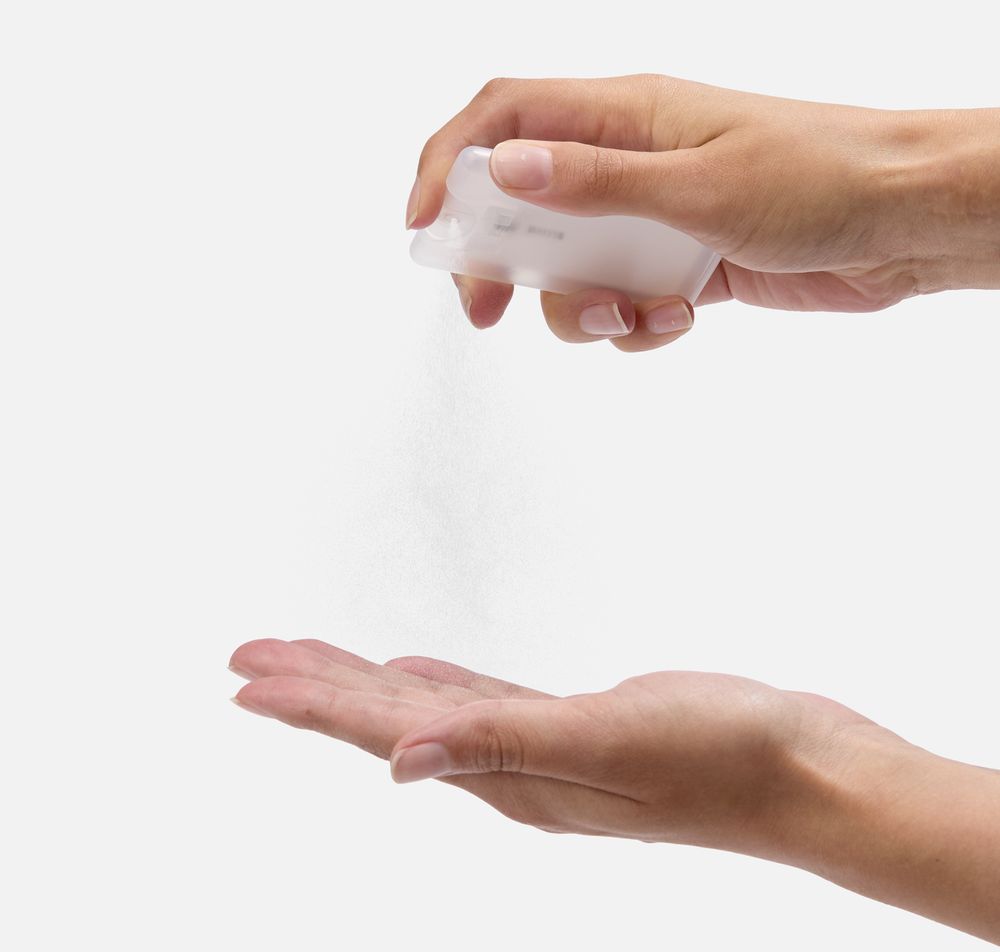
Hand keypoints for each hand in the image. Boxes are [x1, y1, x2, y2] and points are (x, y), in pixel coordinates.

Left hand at [229, 639, 999, 941]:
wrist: (805, 769)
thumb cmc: (721, 759)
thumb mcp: (609, 746)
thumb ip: (501, 745)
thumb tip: (394, 765)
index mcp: (506, 775)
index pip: (381, 729)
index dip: (307, 702)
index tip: (241, 675)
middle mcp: (509, 767)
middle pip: (386, 717)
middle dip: (313, 686)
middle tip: (245, 656)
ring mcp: (540, 747)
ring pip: (426, 705)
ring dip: (363, 680)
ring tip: (309, 657)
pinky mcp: (572, 722)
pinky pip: (479, 700)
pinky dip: (435, 683)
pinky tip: (415, 671)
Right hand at [406, 75, 999, 350]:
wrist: (904, 223)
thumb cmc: (819, 179)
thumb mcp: (699, 185)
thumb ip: (596, 183)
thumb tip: (504, 169)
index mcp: (625, 115)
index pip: (506, 117)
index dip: (449, 163)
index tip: (423, 226)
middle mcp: (628, 161)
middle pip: (523, 204)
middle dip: (500, 261)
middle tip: (490, 311)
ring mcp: (652, 215)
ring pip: (572, 267)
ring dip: (580, 308)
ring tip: (627, 320)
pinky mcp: (679, 264)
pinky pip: (623, 300)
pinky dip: (636, 325)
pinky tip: (679, 321)